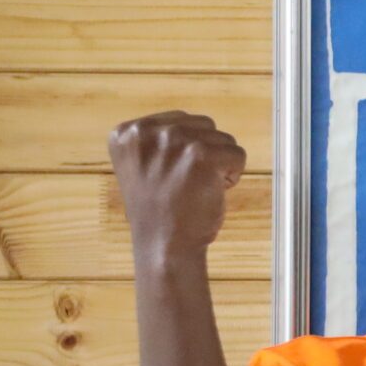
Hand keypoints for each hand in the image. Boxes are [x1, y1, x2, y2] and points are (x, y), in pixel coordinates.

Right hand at [110, 111, 245, 262]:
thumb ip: (159, 140)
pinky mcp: (201, 155)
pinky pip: (238, 154)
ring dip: (219, 165)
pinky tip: (210, 192)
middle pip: (204, 125)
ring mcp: (174, 141)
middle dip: (205, 154)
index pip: (180, 120)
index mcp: (127, 133)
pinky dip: (233, 175)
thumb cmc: (160, 210)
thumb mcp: (144, 165)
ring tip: (195, 188)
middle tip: (184, 183)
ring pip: (224, 139)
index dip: (185, 151)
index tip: (168, 176)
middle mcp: (147, 132)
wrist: (164, 245)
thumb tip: (194, 123)